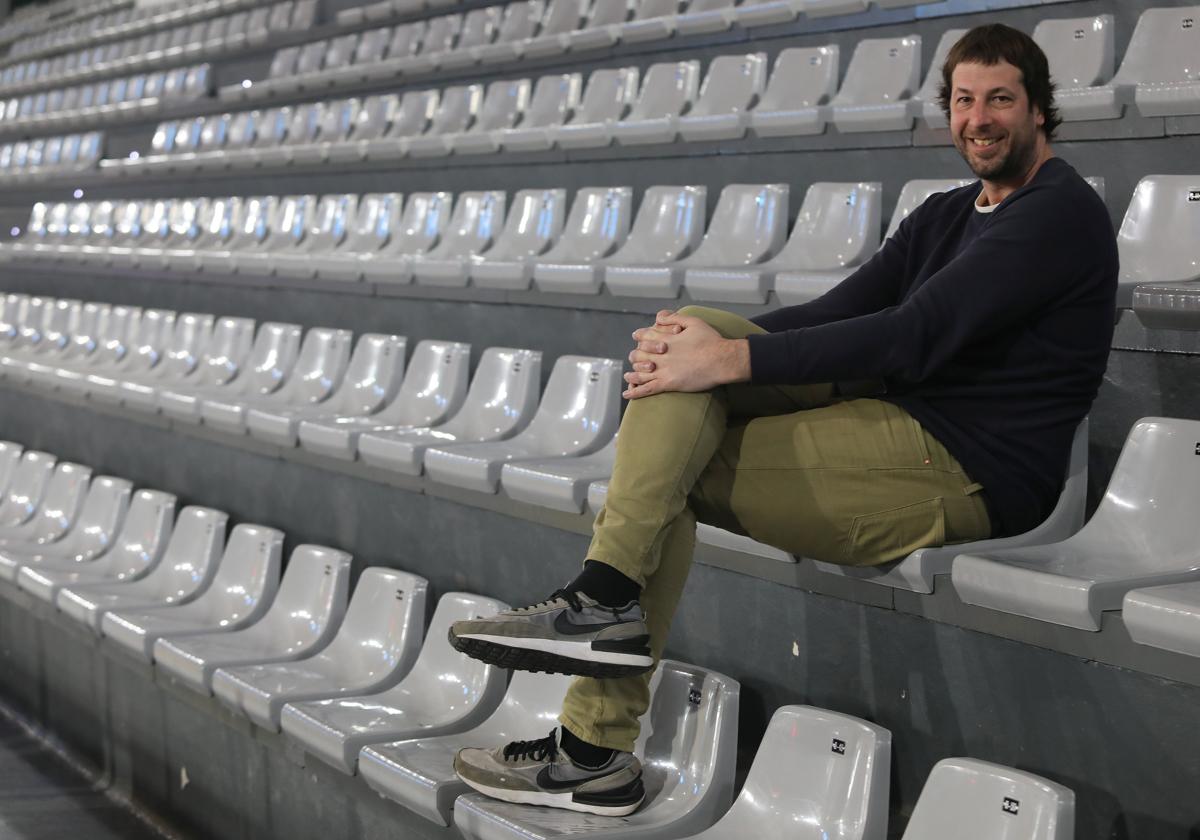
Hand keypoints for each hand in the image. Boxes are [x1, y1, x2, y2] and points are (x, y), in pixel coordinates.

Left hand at [624, 310, 749, 398]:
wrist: (722, 360)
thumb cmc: (711, 340)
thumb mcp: (693, 322)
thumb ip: (674, 318)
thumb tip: (659, 316)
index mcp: (665, 338)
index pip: (644, 336)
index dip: (639, 336)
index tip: (637, 337)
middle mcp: (660, 354)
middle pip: (638, 355)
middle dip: (635, 356)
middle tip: (634, 359)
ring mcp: (663, 369)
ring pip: (639, 373)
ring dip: (631, 375)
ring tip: (628, 377)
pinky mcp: (668, 383)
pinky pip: (646, 389)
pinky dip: (635, 392)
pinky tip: (627, 394)